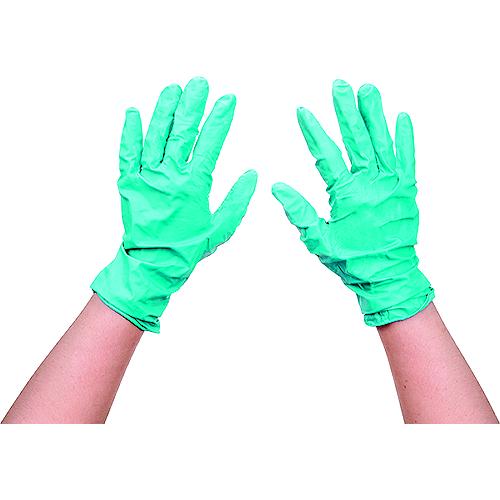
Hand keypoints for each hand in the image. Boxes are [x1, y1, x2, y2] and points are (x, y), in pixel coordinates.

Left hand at [92, 77, 256, 331]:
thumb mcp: (221, 229)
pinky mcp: (128, 183)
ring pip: (155, 136)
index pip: (210, 143)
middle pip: (182, 132)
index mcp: (194, 185)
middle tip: (200, 83)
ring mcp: (147, 177)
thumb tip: (252, 174)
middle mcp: (170, 176)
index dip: (220, 119)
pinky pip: (127, 153)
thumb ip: (237, 200)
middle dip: (193, 105)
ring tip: (173, 89)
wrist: (152, 266)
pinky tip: (133, 113)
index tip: (228, 100)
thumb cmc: (188, 250)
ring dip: (164, 110)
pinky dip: (129, 133)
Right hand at [272, 80, 432, 325]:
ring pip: (382, 142)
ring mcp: (392, 184)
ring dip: (374, 115)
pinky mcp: (407, 190)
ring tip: (367, 90)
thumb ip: (298, 212)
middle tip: (339, 86)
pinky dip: (404, 138)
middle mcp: (371, 183)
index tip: (303, 111)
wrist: (388, 276)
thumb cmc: (352, 261)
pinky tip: (400, 118)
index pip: (326, 155)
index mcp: (347, 195)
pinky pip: (407, 158)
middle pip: (357, 140)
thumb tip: (277, 188)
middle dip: (346, 111)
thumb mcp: (318, 241)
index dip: (313, 131)